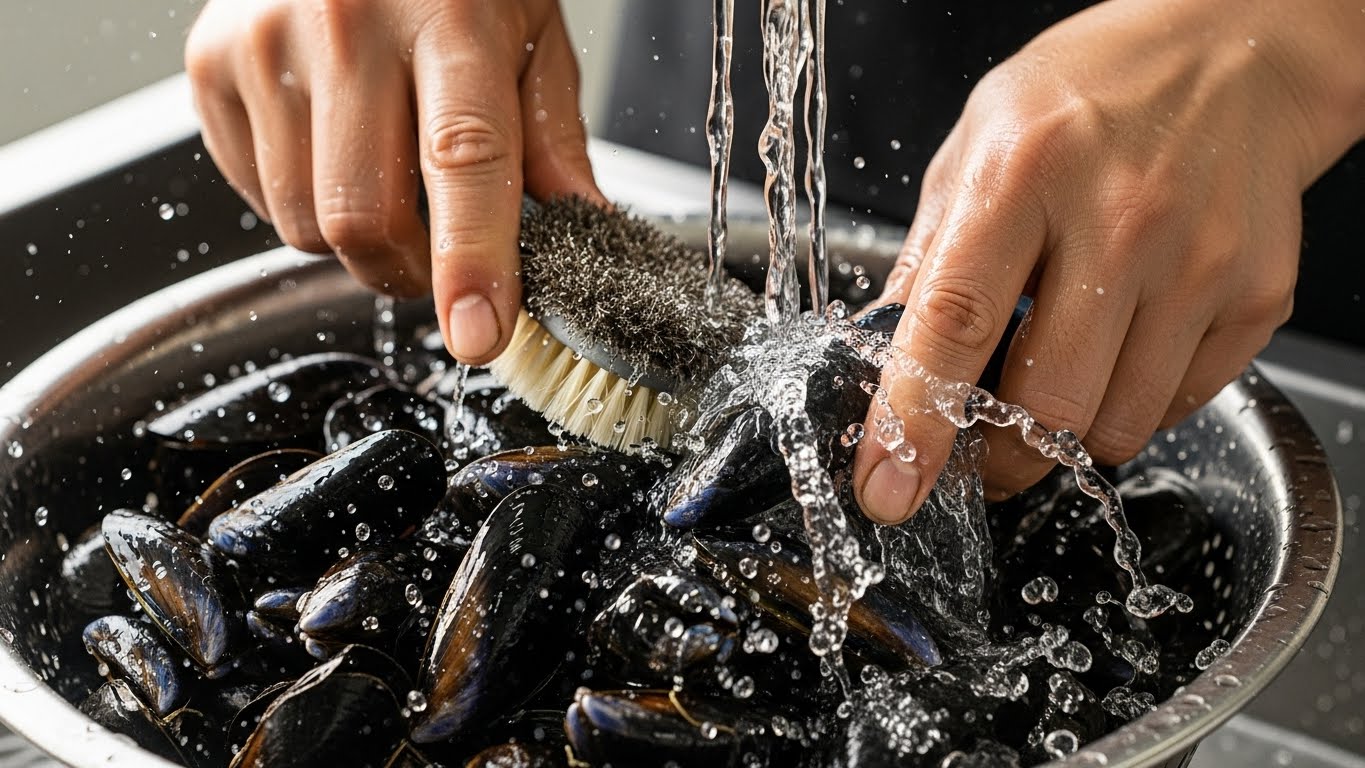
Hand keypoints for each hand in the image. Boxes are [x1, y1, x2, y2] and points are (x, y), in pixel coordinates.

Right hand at [185, 0, 602, 363]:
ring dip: (354, 241)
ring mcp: (265, 44)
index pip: (462, 160)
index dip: (471, 261)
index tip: (479, 333)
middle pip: (365, 217)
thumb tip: (583, 231)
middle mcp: (347, 26)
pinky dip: (302, 204)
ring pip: (305, 224)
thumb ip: (552, 137)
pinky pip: (256, 197)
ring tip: (382, 178)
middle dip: (407, 272)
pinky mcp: (210, 64)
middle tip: (434, 256)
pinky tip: (330, 147)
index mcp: (449, 18)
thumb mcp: (527, 31)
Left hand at [852, 0, 1364, 523]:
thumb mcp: (974, 147)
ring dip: (1065, 440)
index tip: (888, 486)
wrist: (1233, 56)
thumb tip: (882, 358)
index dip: (913, 421)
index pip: (955, 325)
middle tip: (977, 451)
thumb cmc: (1087, 95)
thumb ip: (929, 259)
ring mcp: (1199, 263)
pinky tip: (1115, 354)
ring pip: (1116, 427)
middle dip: (998, 459)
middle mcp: (1120, 220)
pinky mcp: (1257, 296)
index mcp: (1023, 174)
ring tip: (1050, 390)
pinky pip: (1176, 407)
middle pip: (1048, 404)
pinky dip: (1131, 407)